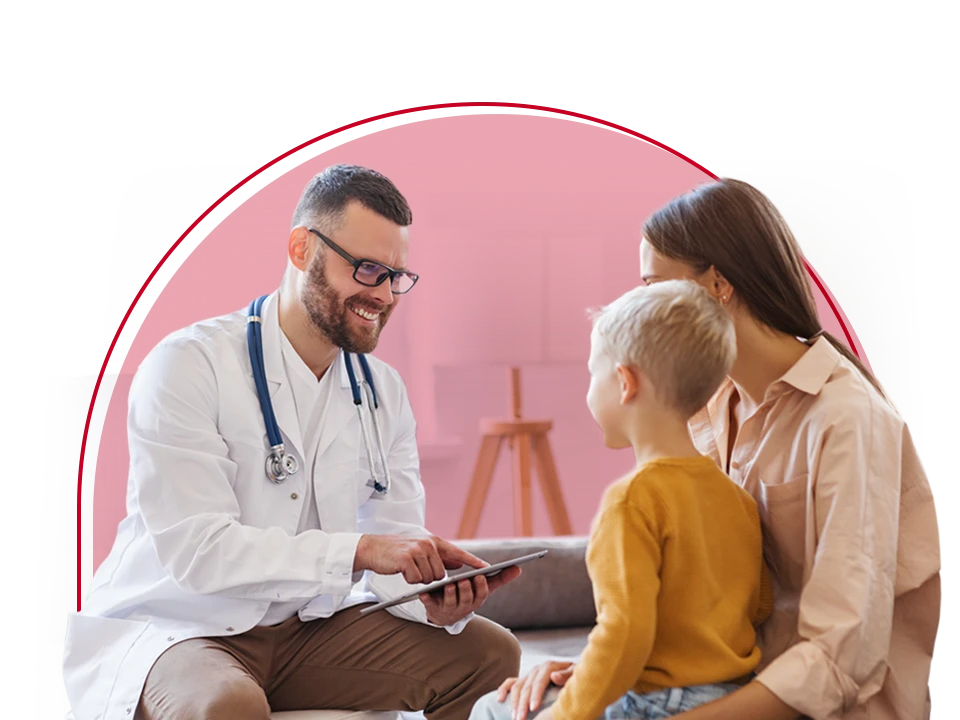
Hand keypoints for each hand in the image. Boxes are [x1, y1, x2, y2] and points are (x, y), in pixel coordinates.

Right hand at [353, 534, 485, 584]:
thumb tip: (459, 564)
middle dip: (430, 577)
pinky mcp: (407, 559)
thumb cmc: (398, 552)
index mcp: (434, 542)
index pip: (458, 553)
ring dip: (419, 579)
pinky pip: (416, 580)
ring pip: (429, 578)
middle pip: (441, 574)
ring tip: (408, 569)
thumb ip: (440, 557)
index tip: (488, 567)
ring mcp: (418, 551)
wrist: (373, 548)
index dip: (473, 561)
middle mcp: (428, 544)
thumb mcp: (421, 551)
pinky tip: (402, 571)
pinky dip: (409, 580)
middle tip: (416, 569)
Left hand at [419, 564, 522, 625]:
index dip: (481, 586)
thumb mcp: (483, 587)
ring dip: (451, 594)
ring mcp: (449, 610)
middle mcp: (464, 607)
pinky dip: (427, 600)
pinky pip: (430, 605)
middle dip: (466, 590)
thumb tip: (519, 568)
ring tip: (449, 584)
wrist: (445, 613)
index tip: (480, 576)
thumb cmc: (467, 595)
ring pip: (451, 602)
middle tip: (464, 580)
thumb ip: (500, 578)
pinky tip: (424, 592)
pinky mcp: (434, 610)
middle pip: (467, 599)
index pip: (481, 594)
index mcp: (476, 600)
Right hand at [497, 660, 574, 719]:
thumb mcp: (576, 674)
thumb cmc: (577, 677)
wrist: (576, 674)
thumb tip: (554, 676)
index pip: (539, 681)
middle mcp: (537, 669)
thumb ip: (567, 675)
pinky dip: (503, 689)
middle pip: (526, 686)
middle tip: (520, 719)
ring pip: (517, 687)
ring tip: (514, 717)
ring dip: (513, 702)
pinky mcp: (524, 679)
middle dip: (522, 704)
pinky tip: (499, 699)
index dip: (536, 694)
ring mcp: (529, 674)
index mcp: (549, 666)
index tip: (534, 708)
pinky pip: (510, 682)